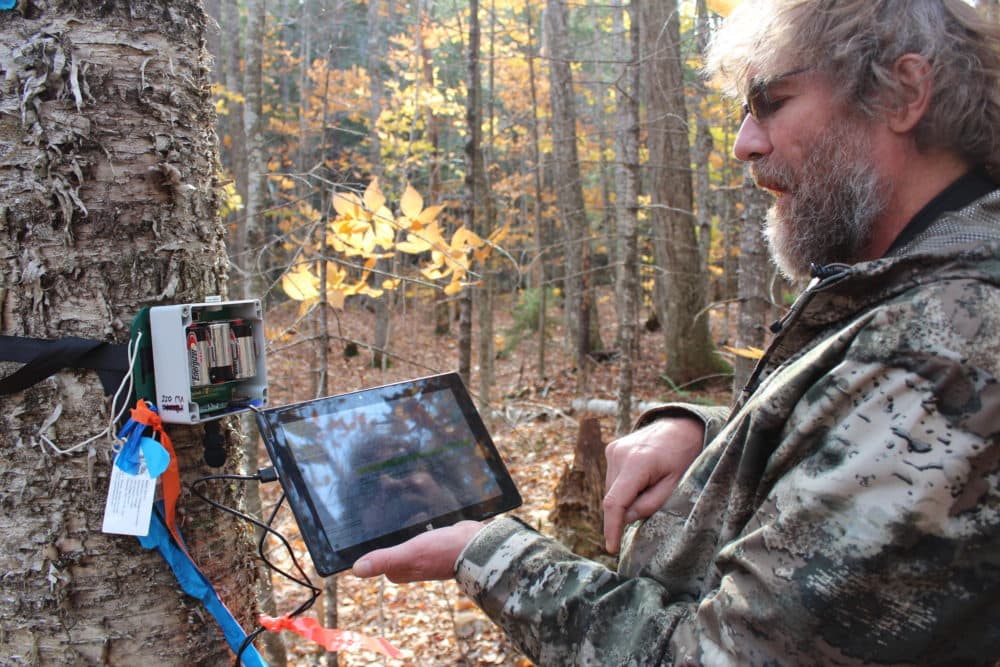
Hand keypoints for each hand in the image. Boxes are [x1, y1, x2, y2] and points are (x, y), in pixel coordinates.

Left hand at [351, 520, 484, 582]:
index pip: (376, 559)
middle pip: (389, 547)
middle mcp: (410, 565)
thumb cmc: (443, 551)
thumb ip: (385, 560)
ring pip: (403, 539)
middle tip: (379, 513)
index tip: (365, 528)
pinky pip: (417, 532)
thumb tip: (356, 570)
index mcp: (401, 571)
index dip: (370, 544)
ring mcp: (423, 555)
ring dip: (401, 527)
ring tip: (397, 510)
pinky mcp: (434, 543)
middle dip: (384, 534)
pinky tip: (417, 513)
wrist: (476, 545)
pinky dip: (415, 523)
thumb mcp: (410, 554)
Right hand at [603, 417, 703, 553]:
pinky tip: (644, 478)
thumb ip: (650, 504)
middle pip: (613, 496)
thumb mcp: (676, 485)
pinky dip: (625, 486)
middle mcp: (619, 454)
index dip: (611, 527)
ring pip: (612, 489)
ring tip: (652, 485)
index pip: (615, 502)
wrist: (682, 427)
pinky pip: (614, 478)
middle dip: (627, 509)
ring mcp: (613, 449)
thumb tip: (626, 518)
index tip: (611, 548)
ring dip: (626, 497)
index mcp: (637, 462)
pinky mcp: (612, 449)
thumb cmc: (684, 456)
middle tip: (653, 500)